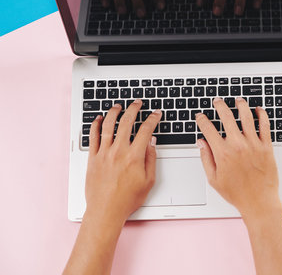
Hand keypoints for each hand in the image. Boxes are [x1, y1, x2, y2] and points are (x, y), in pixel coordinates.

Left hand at [85, 99, 161, 222]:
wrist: (106, 210)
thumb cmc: (127, 199)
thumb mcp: (149, 181)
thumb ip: (151, 159)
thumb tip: (152, 143)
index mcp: (134, 156)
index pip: (146, 130)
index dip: (153, 119)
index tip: (156, 114)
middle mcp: (118, 151)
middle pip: (127, 122)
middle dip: (134, 109)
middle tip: (138, 103)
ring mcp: (104, 153)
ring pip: (108, 125)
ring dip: (114, 112)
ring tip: (118, 106)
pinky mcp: (93, 157)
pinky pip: (93, 136)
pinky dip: (95, 125)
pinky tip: (99, 119)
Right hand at [195, 97, 279, 217]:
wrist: (258, 202)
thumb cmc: (237, 193)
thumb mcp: (214, 179)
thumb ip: (206, 158)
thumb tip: (201, 143)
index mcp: (223, 153)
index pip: (208, 129)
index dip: (202, 120)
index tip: (200, 116)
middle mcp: (238, 145)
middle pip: (227, 117)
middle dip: (220, 106)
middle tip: (217, 102)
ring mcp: (253, 144)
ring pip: (246, 116)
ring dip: (241, 105)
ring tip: (238, 100)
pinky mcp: (266, 146)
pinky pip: (264, 126)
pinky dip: (262, 115)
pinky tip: (258, 110)